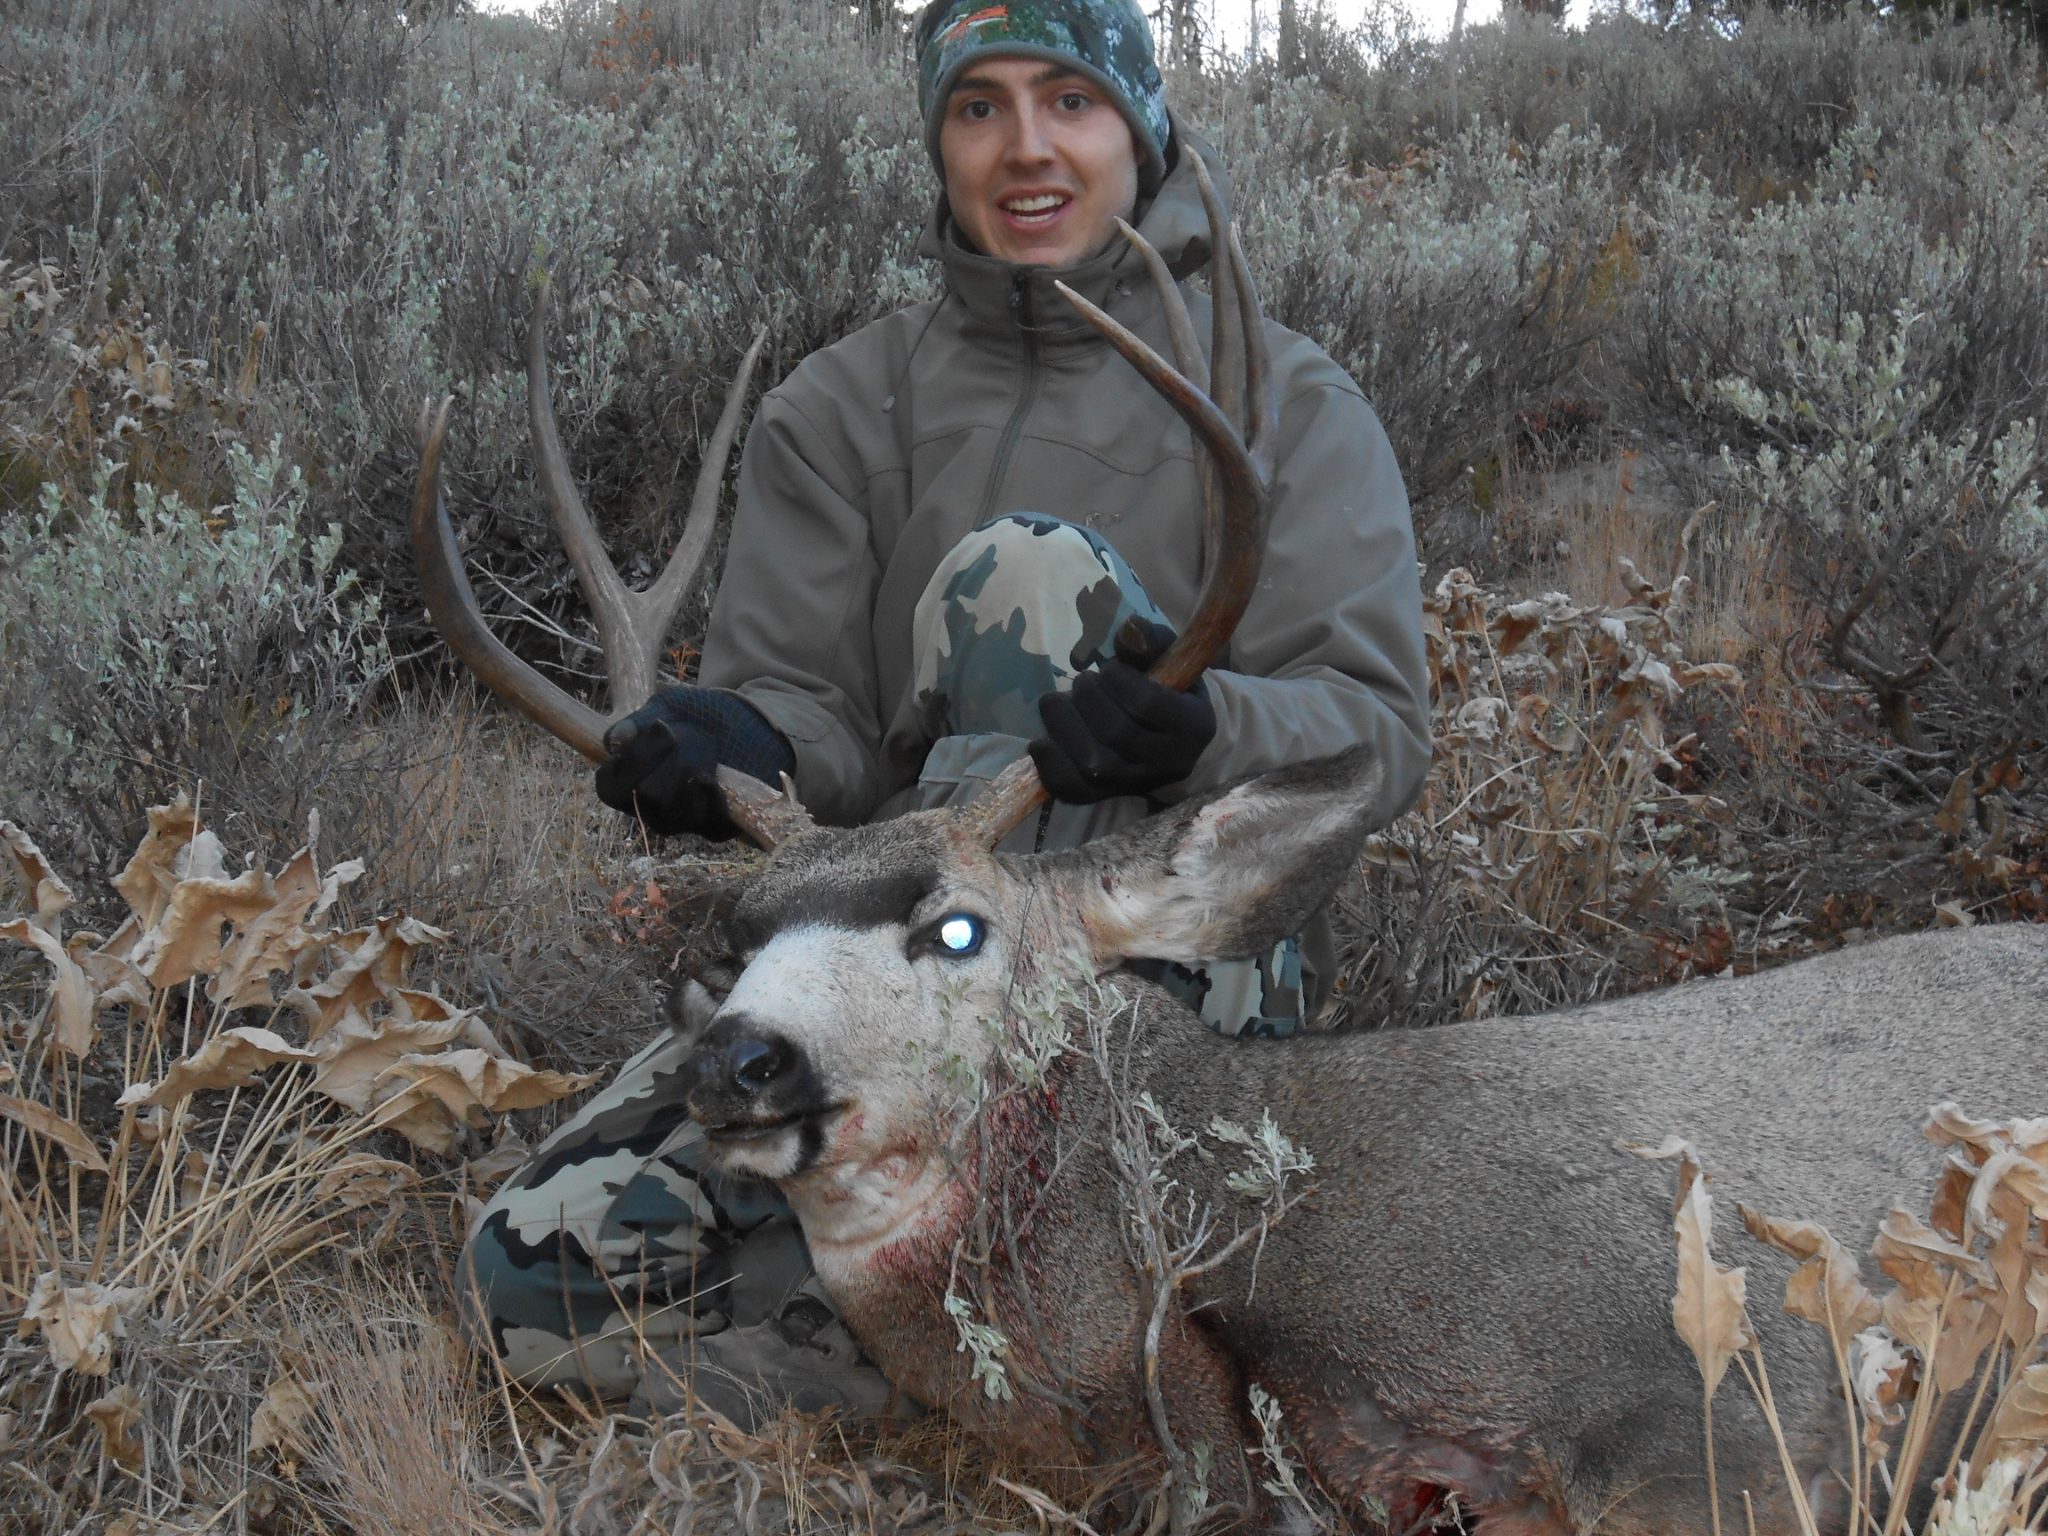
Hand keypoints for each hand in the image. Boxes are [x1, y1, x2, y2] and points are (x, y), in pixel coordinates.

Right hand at [595, 686, 794, 838]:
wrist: (737, 727)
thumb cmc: (691, 718)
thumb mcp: (665, 709)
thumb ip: (639, 723)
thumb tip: (618, 739)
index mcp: (625, 782)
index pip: (611, 789)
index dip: (631, 761)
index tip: (658, 728)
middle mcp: (648, 808)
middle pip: (645, 798)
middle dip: (666, 762)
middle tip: (680, 736)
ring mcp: (679, 822)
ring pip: (674, 813)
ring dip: (689, 775)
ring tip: (703, 749)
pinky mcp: (712, 827)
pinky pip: (709, 826)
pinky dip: (712, 801)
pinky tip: (713, 779)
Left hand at [1030, 617, 1215, 803]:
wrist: (1171, 740)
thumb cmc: (1167, 689)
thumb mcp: (1168, 658)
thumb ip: (1149, 640)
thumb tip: (1128, 629)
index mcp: (1194, 725)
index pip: (1147, 703)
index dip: (1118, 680)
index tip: (1109, 669)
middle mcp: (1170, 763)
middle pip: (1116, 733)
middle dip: (1087, 698)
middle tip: (1082, 682)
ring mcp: (1137, 785)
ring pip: (1094, 765)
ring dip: (1063, 726)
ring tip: (1057, 704)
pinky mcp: (1107, 797)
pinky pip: (1073, 791)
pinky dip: (1049, 765)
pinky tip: (1043, 741)